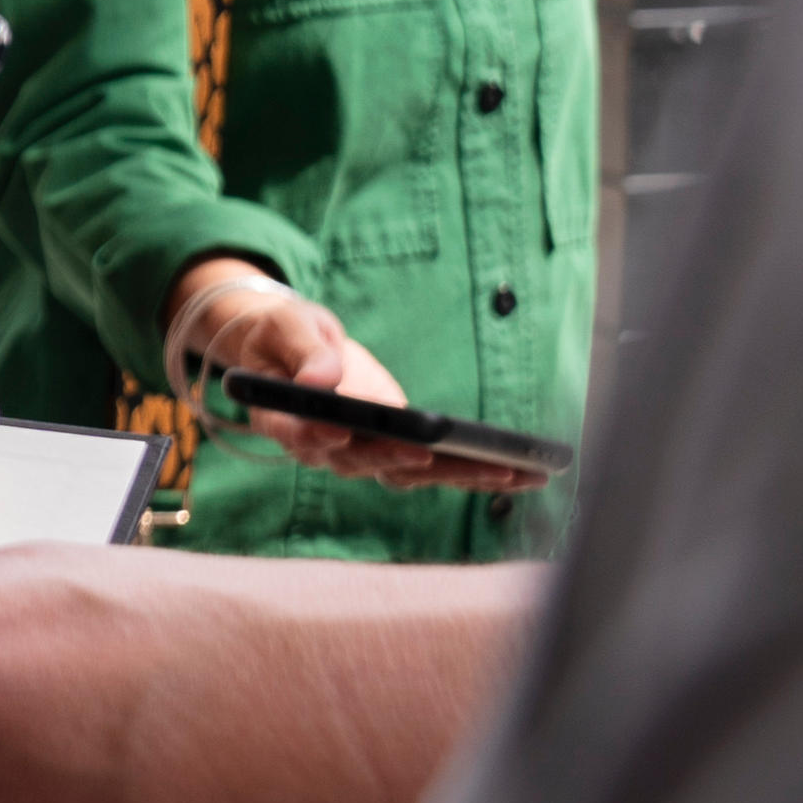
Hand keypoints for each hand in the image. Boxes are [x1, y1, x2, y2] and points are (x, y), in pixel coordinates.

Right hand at [165, 255, 547, 493]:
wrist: (292, 350)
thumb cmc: (282, 335)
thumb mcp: (286, 326)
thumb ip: (304, 350)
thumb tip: (322, 380)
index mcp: (285, 421)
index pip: (300, 436)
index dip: (319, 438)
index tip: (342, 432)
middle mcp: (325, 450)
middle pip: (364, 462)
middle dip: (403, 459)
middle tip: (433, 454)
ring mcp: (364, 455)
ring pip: (410, 475)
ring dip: (459, 476)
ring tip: (512, 472)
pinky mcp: (396, 452)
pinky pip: (434, 470)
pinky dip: (474, 473)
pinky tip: (519, 473)